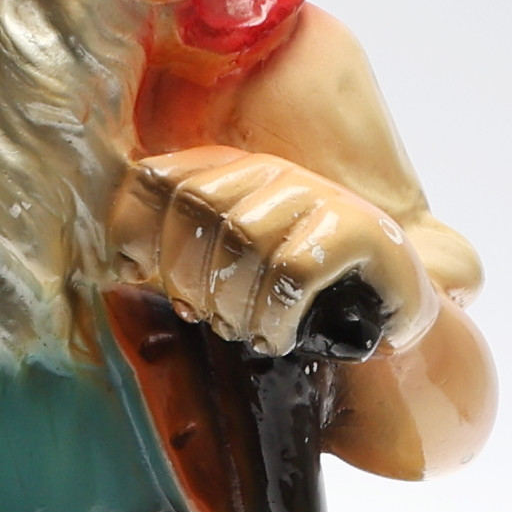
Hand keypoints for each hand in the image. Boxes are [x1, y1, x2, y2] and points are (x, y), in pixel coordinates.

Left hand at [111, 147, 437, 356]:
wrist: (388, 312)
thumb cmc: (295, 299)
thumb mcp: (229, 272)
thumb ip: (180, 257)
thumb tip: (123, 267)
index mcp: (232, 174)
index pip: (157, 178)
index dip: (134, 228)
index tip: (137, 276)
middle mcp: (274, 173)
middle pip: (196, 207)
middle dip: (188, 275)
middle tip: (205, 318)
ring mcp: (320, 195)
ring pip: (244, 239)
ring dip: (233, 304)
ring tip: (246, 334)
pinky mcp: (360, 230)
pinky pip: (294, 270)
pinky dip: (274, 315)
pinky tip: (276, 338)